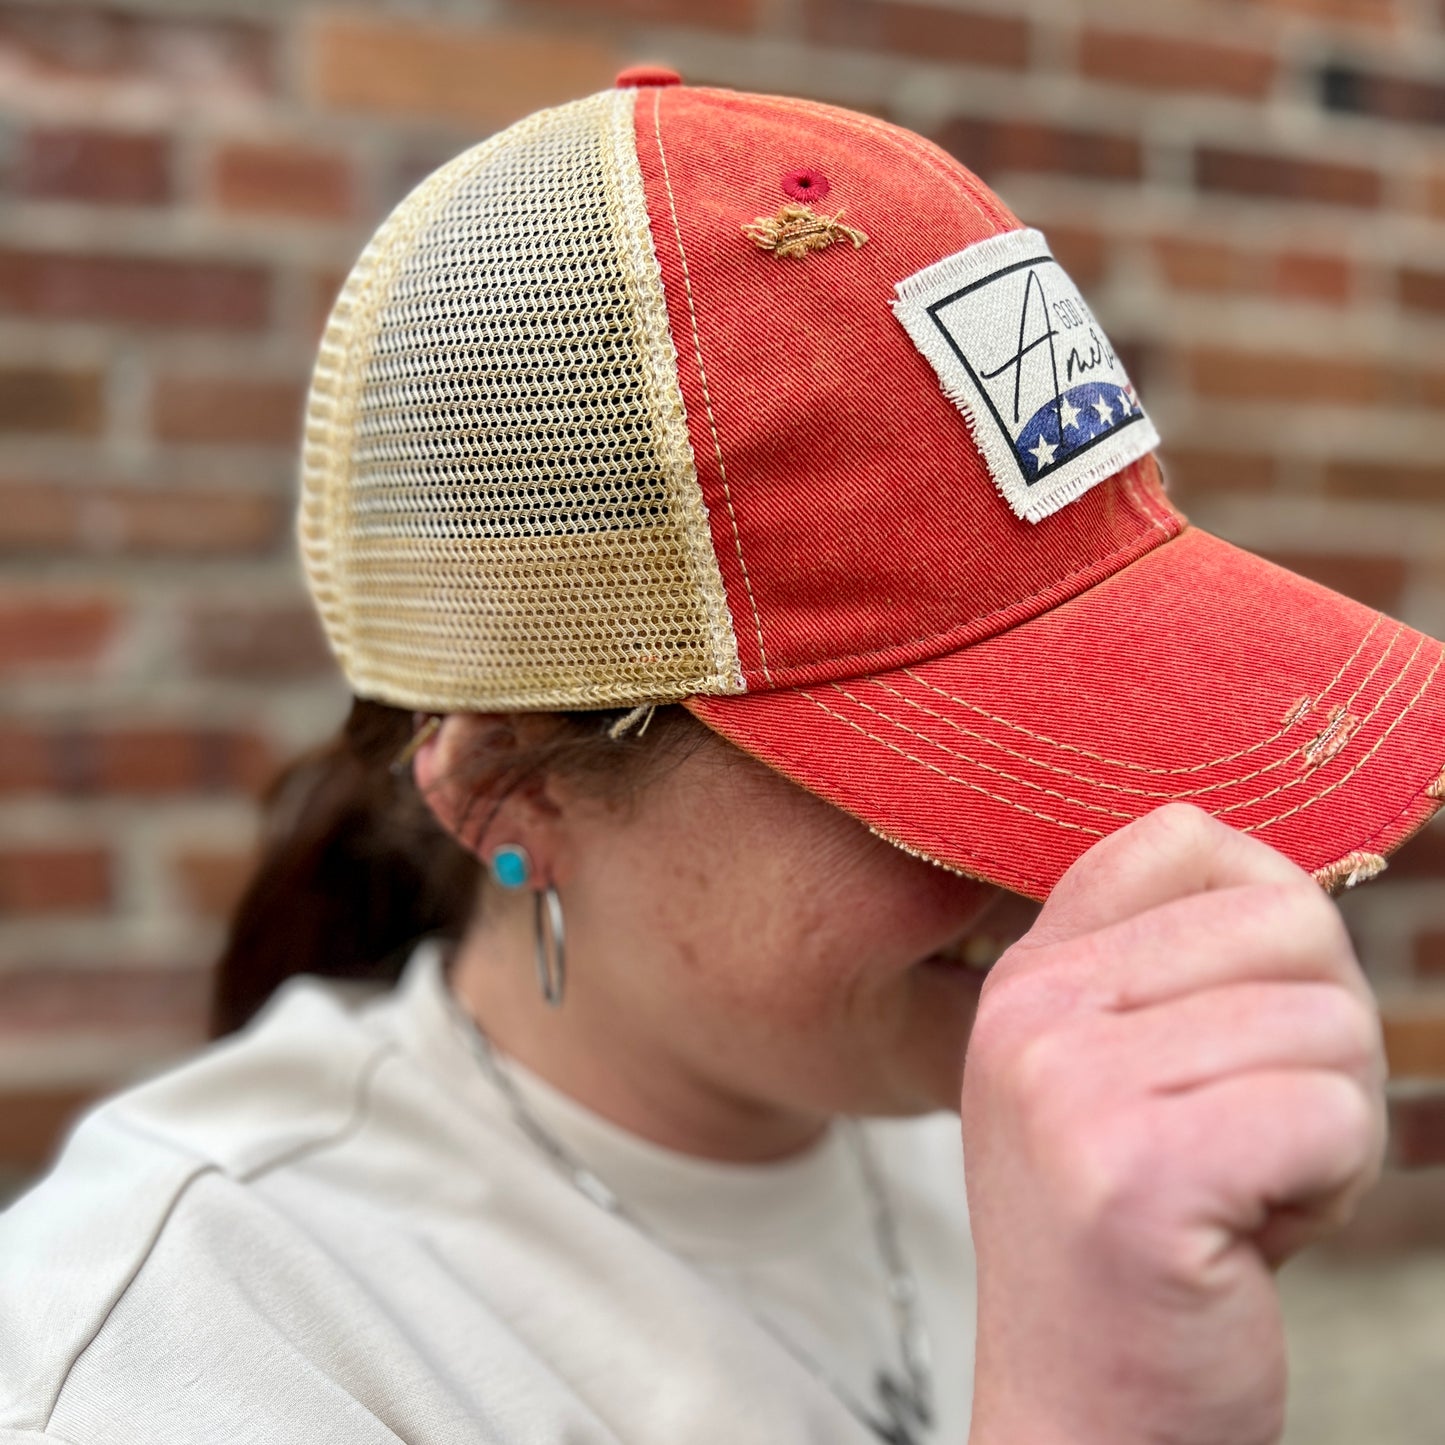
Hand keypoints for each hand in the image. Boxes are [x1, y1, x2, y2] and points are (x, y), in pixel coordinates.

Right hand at [962, 804, 1385, 1444]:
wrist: (1086, 1419)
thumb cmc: (1139, 1247)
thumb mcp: (1117, 1070)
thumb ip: (1166, 954)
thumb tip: (1250, 848)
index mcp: (1029, 973)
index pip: (1188, 837)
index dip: (1269, 930)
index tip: (1230, 1037)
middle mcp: (1030, 1009)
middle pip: (1291, 921)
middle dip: (1319, 1042)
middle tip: (1244, 1139)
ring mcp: (1067, 1084)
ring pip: (1329, 1024)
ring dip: (1327, 1129)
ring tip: (1237, 1194)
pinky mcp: (1134, 1172)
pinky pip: (1332, 1115)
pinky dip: (1331, 1189)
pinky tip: (1246, 1240)